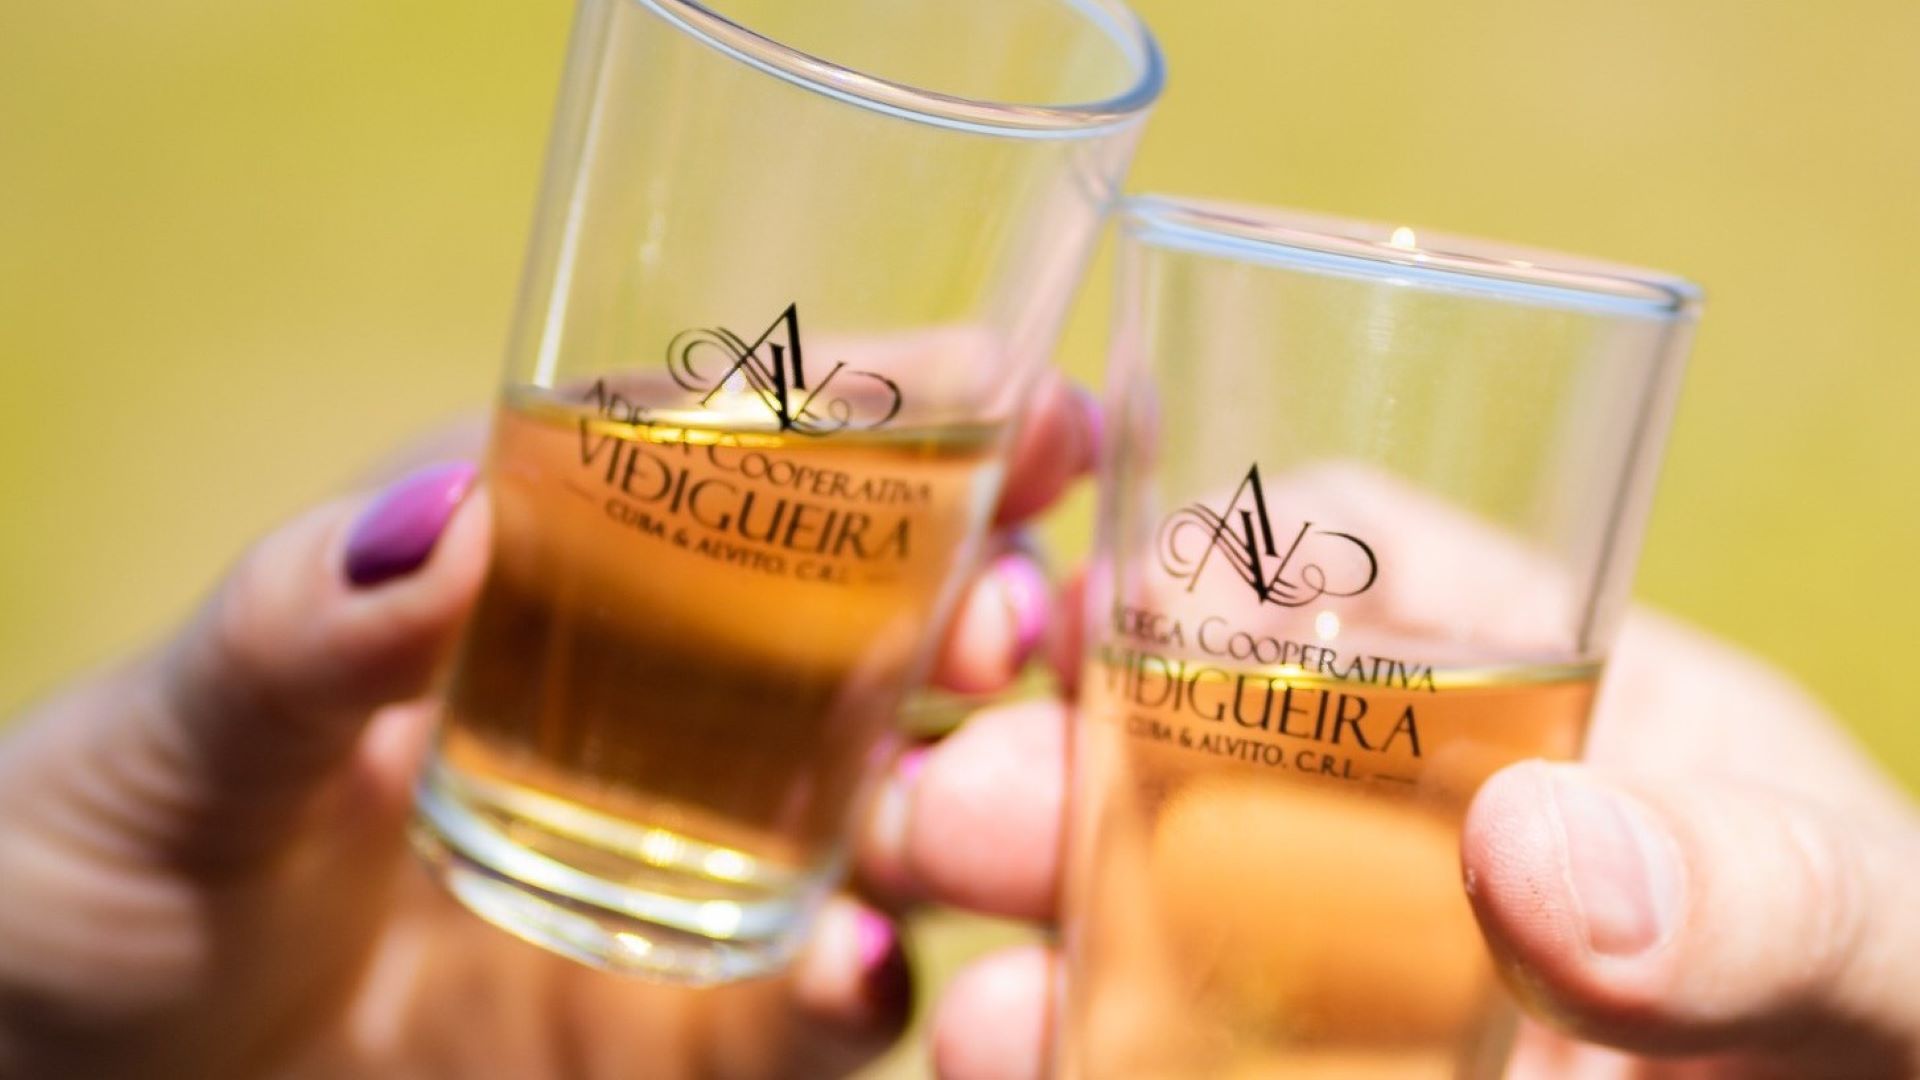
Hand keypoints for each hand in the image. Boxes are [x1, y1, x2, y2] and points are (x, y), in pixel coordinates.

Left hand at [0, 372, 1098, 1078]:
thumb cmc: (94, 873)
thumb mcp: (181, 738)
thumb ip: (299, 631)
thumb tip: (449, 510)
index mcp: (548, 580)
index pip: (753, 465)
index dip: (902, 418)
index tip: (1024, 398)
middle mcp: (652, 711)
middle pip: (879, 627)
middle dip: (988, 593)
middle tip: (1020, 607)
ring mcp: (681, 872)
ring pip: (898, 810)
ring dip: (979, 784)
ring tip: (971, 777)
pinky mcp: (682, 1033)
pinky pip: (824, 1005)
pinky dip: (868, 985)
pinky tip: (864, 967)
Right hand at [904, 613, 1919, 1077]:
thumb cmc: (1909, 999)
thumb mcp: (1874, 926)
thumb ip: (1758, 886)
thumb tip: (1536, 857)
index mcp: (1532, 679)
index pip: (1334, 551)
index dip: (1191, 559)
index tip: (1084, 614)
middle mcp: (1407, 808)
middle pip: (1178, 740)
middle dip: (1039, 764)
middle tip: (947, 815)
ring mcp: (1348, 960)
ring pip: (1137, 913)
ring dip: (1028, 936)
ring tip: (971, 1000)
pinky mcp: (1301, 1061)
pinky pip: (1160, 1051)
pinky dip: (1072, 1058)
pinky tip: (1013, 1066)